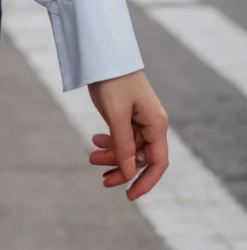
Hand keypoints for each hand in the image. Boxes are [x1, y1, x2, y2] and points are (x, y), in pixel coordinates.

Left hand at [87, 69, 168, 199]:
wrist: (104, 54)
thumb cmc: (113, 81)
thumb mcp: (116, 115)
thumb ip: (123, 145)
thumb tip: (129, 174)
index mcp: (156, 124)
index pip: (158, 163)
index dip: (146, 182)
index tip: (129, 196)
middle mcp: (152, 124)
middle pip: (141, 157)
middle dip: (121, 169)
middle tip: (101, 179)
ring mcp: (139, 119)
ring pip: (129, 148)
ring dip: (112, 155)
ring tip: (91, 156)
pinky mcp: (127, 114)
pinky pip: (122, 136)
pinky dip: (109, 142)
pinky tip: (95, 140)